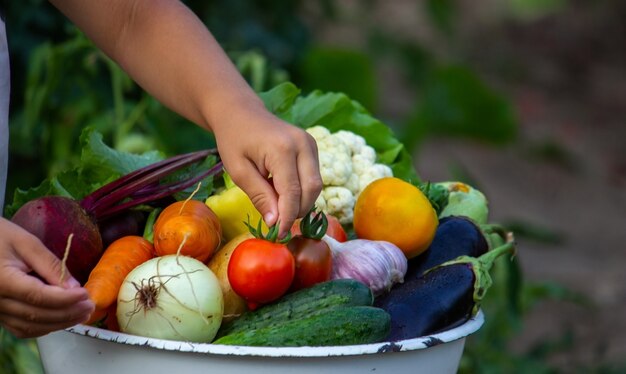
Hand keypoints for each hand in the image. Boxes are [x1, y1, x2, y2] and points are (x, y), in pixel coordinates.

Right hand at [0, 218, 94, 337]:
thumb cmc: (0, 237)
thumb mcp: (27, 243)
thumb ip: (51, 265)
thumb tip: (75, 287)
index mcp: (2, 280)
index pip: (38, 296)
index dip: (65, 299)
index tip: (86, 294)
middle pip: (37, 315)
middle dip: (68, 313)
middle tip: (90, 306)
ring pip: (30, 326)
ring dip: (59, 323)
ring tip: (82, 314)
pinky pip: (21, 328)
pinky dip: (44, 327)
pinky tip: (62, 319)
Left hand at [213, 103, 322, 236]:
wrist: (241, 113)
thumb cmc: (234, 140)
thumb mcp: (238, 171)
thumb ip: (259, 196)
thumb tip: (275, 222)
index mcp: (282, 149)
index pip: (292, 192)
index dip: (287, 217)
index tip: (277, 234)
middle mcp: (303, 144)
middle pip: (311, 190)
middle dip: (297, 211)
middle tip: (278, 225)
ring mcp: (310, 143)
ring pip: (316, 185)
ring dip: (301, 202)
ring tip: (278, 207)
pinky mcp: (312, 147)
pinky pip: (313, 177)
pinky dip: (301, 191)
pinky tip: (282, 194)